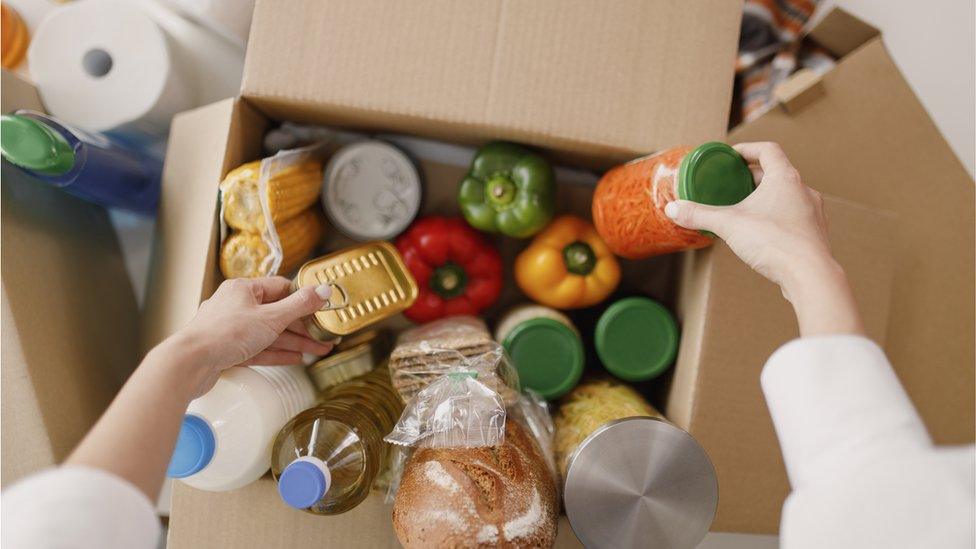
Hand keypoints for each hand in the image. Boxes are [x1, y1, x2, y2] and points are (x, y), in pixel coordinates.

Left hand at [162, 277, 335, 397]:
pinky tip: (295, 358)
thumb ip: (299, 305)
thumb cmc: (225, 334)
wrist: (190, 363)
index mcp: (243, 289)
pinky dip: (277, 353)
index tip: (320, 308)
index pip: (281, 288)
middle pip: (277, 314)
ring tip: (317, 351)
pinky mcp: (227, 350)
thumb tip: (322, 290)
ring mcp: (231, 329)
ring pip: (269, 334)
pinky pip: (258, 349)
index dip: (303, 299)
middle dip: (303, 327)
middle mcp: (236, 305)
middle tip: (323, 336)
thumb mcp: (271, 318)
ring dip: (294, 342)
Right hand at [664, 142, 863, 336]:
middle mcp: (804, 190)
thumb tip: (673, 209)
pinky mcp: (815, 233)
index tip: (732, 156)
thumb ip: (699, 215)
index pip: (768, 150)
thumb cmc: (774, 242)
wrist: (809, 274)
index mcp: (785, 178)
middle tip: (733, 184)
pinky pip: (795, 216)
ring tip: (747, 208)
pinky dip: (778, 217)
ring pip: (788, 196)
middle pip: (777, 173)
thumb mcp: (728, 225)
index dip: (748, 149)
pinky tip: (763, 232)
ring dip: (768, 197)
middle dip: (753, 176)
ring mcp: (813, 212)